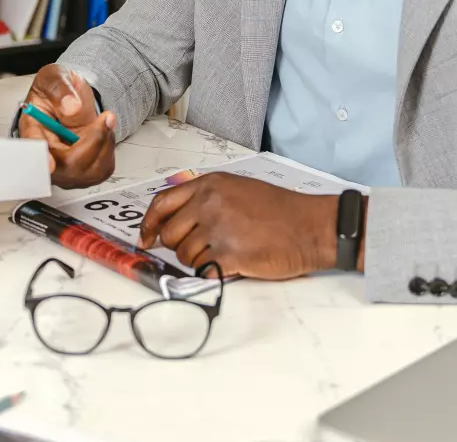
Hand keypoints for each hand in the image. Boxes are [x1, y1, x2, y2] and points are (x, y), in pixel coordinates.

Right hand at [20, 65, 115, 188]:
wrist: (72, 97)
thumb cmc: (57, 89)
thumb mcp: (55, 76)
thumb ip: (60, 88)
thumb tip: (71, 107)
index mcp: (32, 129)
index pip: (34, 150)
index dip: (42, 159)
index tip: (50, 164)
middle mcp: (46, 153)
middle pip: (68, 166)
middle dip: (94, 139)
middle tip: (105, 116)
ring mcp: (63, 167)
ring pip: (89, 171)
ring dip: (104, 142)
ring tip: (102, 121)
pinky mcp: (82, 172)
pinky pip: (102, 170)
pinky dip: (108, 148)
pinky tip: (101, 133)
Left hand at [137, 173, 343, 278]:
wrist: (310, 226)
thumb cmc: (279, 210)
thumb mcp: (237, 188)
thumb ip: (205, 199)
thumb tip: (172, 221)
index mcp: (209, 185)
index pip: (162, 202)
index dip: (149, 223)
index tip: (146, 237)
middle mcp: (209, 204)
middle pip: (170, 234)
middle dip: (179, 246)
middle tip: (200, 247)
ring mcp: (218, 229)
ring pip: (184, 255)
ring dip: (198, 260)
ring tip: (224, 252)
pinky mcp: (229, 255)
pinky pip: (203, 270)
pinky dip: (211, 272)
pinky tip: (229, 264)